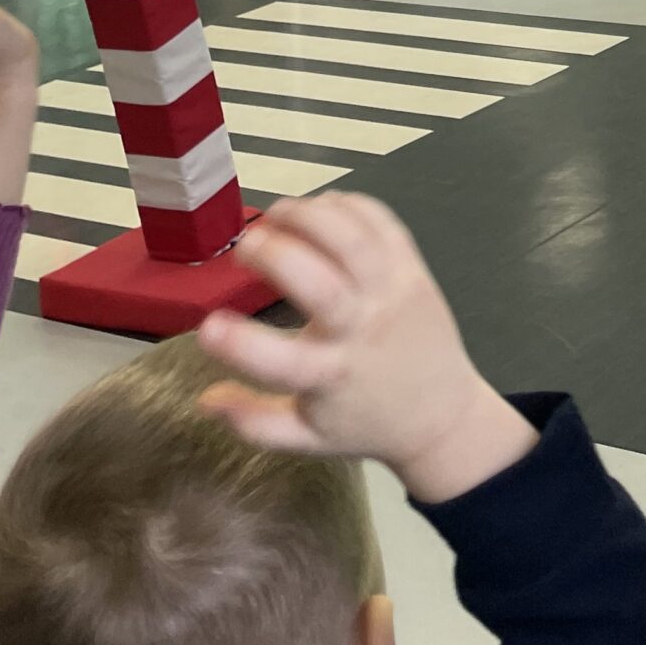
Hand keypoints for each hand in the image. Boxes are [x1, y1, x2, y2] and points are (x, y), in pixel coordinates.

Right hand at [198, 192, 537, 503]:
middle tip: (244, 245)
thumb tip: (204, 400)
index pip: (281, 362)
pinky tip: (321, 206)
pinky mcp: (413, 269)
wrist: (441, 414)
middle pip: (322, 284)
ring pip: (355, 240)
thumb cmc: (365, 422)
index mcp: (332, 377)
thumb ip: (253, 422)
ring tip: (276, 214)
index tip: (207, 326)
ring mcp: (393, 293)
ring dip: (311, 215)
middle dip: (276, 255)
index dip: (239, 345)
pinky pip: (384, 223)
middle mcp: (364, 330)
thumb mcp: (307, 439)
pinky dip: (350, 205)